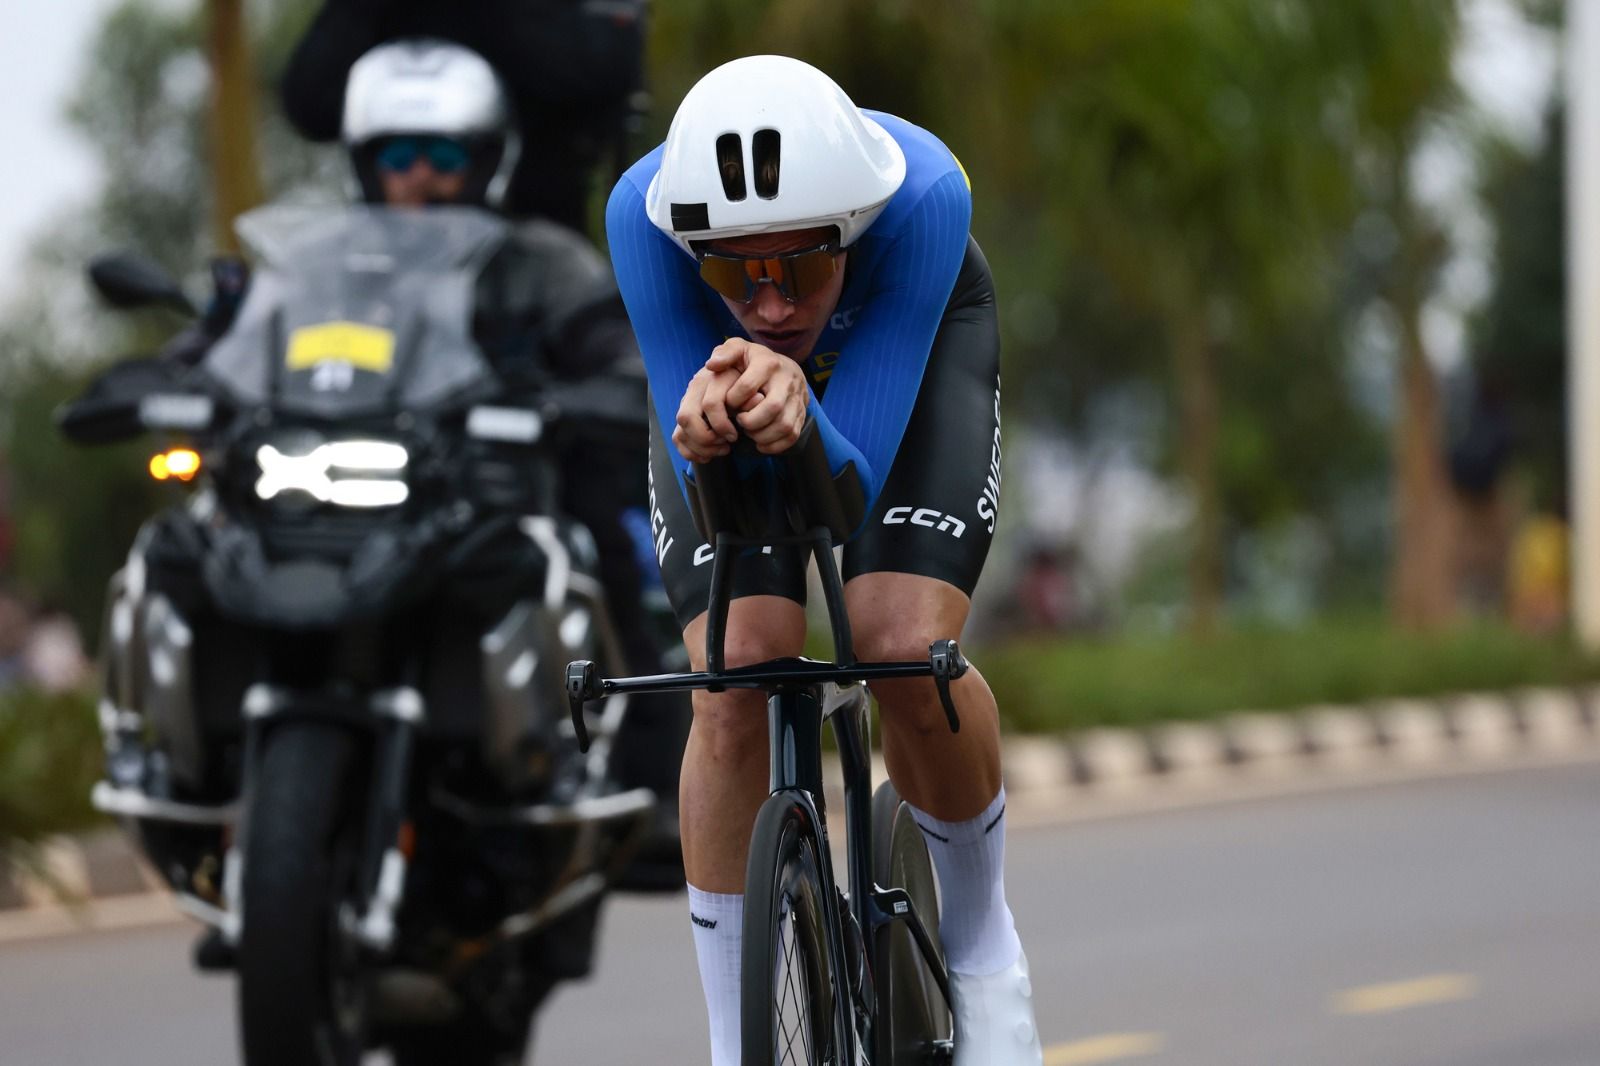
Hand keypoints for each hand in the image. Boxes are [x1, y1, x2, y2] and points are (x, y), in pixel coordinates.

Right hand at [673, 365, 749, 461]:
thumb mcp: (754, 391)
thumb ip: (754, 396)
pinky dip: (691, 453)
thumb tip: (757, 400)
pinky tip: (709, 455)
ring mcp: (687, 404)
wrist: (741, 385)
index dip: (722, 425)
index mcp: (714, 378)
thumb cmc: (748, 389)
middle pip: (686, 418)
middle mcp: (695, 389)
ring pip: (681, 431)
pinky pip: (678, 439)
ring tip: (722, 450)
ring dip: (700, 448)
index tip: (734, 436)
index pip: (710, 404)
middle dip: (706, 439)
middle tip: (725, 444)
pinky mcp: (684, 417)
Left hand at [703, 338, 809, 454]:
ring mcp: (797, 398)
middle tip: (741, 421)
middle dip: (751, 421)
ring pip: (784, 425)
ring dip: (763, 435)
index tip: (729, 403)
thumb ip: (725, 353)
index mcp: (768, 363)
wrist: (786, 369)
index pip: (748, 387)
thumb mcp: (740, 349)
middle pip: (772, 408)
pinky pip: (792, 435)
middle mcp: (787, 380)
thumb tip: (711, 365)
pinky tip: (761, 442)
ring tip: (750, 432)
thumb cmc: (755, 362)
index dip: (733, 400)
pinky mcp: (802, 414)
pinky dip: (775, 445)